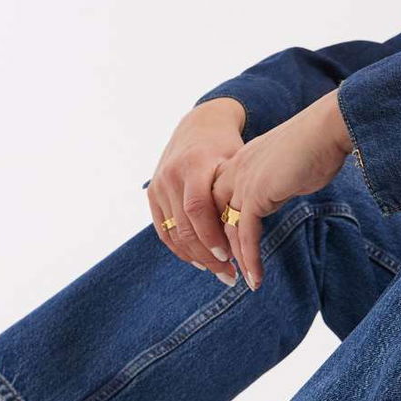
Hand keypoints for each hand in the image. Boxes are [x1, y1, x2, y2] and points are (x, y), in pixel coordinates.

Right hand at [148, 97, 245, 282]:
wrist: (198, 126)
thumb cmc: (226, 148)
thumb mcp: (236, 162)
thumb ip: (237, 193)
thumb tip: (247, 234)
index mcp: (194, 164)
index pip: (197, 208)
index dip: (211, 236)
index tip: (229, 255)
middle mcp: (171, 175)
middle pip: (185, 227)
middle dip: (208, 255)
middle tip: (229, 274)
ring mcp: (158, 186)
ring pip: (174, 235)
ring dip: (196, 258)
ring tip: (218, 271)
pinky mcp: (152, 195)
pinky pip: (164, 232)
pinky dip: (181, 250)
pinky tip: (200, 261)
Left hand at [212, 89, 352, 289]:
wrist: (329, 128)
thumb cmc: (318, 145)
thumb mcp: (284, 168)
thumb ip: (271, 184)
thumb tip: (276, 197)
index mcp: (238, 162)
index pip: (217, 203)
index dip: (219, 230)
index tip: (226, 253)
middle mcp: (233, 171)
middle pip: (214, 219)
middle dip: (220, 249)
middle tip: (227, 273)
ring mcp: (241, 182)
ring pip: (228, 231)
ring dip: (236, 261)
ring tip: (244, 281)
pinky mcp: (255, 195)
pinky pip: (246, 236)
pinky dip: (250, 259)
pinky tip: (255, 278)